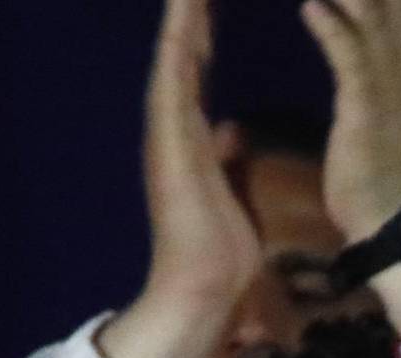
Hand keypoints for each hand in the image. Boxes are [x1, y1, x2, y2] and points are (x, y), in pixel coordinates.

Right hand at [99, 0, 261, 357]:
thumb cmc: (221, 250)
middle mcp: (173, 123)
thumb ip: (227, 155)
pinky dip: (178, 38)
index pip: (197, 69)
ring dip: (181, 12)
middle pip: (182, 52)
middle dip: (189, 10)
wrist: (202, 287)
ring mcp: (167, 127)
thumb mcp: (233, 188)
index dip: (203, 32)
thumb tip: (230, 132)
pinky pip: (174, 75)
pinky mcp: (170, 136)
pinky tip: (185, 5)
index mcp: (191, 134)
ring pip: (174, 53)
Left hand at [302, 0, 400, 243]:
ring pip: (369, 9)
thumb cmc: (375, 154)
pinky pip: (351, 59)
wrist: (389, 215)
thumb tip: (340, 7)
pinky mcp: (366, 109)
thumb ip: (365, 41)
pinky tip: (311, 9)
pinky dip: (333, 29)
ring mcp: (388, 80)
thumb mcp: (380, 87)